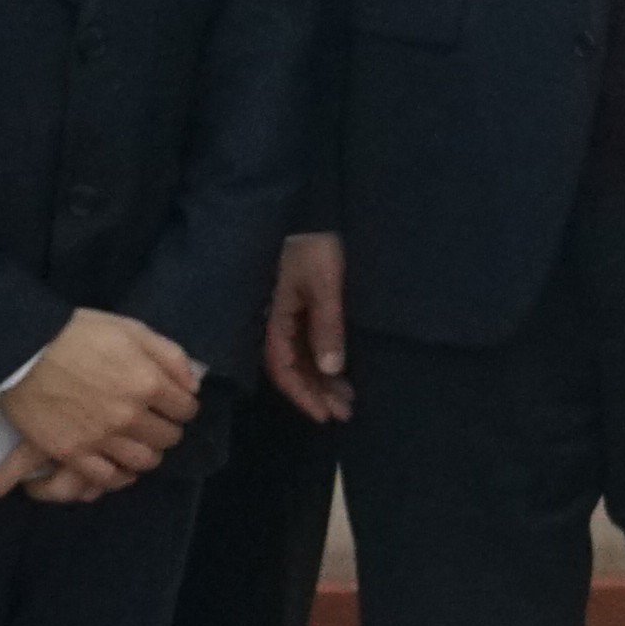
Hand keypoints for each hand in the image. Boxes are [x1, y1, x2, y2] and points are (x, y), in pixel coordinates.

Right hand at [0, 309, 200, 504]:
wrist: (23, 350)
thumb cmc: (78, 333)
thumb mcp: (132, 330)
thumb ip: (170, 356)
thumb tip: (193, 385)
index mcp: (148, 383)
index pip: (186, 409)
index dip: (183, 406)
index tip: (174, 404)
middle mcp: (129, 416)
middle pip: (168, 437)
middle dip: (168, 429)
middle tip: (157, 422)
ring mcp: (100, 438)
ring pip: (143, 461)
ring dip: (148, 453)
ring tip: (140, 444)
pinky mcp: (71, 453)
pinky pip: (106, 477)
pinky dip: (119, 476)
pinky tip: (121, 468)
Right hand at [263, 233, 353, 423]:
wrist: (314, 210)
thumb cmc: (316, 245)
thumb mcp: (325, 285)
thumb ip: (326, 326)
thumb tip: (330, 369)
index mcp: (274, 318)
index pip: (284, 369)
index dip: (303, 395)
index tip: (325, 416)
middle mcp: (278, 321)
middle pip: (293, 368)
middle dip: (318, 393)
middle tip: (345, 413)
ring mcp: (290, 314)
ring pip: (303, 358)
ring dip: (323, 381)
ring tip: (349, 400)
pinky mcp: (302, 306)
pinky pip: (309, 344)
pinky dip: (325, 362)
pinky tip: (342, 373)